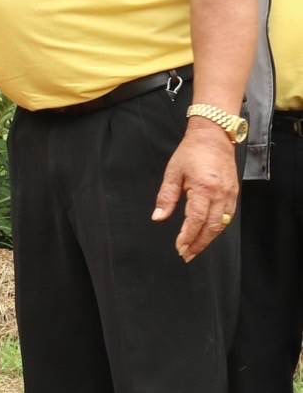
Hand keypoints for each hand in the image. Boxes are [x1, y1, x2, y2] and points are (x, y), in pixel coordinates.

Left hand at [152, 122, 239, 262]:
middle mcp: (220, 194)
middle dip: (199, 243)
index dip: (188, 236)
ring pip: (221, 224)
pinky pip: (227, 216)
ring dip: (209, 239)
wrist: (213, 136)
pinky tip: (208, 235)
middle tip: (186, 255)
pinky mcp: (234, 193)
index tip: (179, 248)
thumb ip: (166, 197)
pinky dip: (218, 228)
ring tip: (195, 249)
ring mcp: (230, 194)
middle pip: (211, 227)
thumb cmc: (191, 153)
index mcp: (203, 188)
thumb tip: (158, 218)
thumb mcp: (173, 173)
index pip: (196, 220)